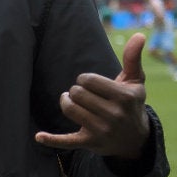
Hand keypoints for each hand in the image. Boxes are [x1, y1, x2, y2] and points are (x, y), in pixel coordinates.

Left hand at [35, 33, 150, 158]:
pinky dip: (51, 139)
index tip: (91, 84)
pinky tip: (38, 136)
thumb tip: (138, 34)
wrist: (135, 139)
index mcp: (124, 97)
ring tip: (72, 102)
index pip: (88, 80)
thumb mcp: (135, 82)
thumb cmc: (131, 103)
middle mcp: (114, 115)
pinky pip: (67, 141)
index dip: (85, 80)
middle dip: (76, 91)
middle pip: (77, 93)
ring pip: (69, 109)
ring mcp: (101, 130)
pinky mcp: (89, 142)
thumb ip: (133, 58)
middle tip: (83, 95)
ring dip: (66, 102)